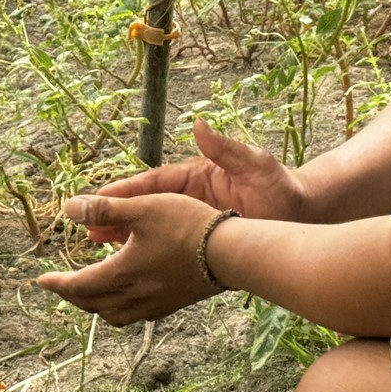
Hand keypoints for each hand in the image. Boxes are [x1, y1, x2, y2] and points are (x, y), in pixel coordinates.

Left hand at [34, 192, 225, 325]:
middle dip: (72, 296)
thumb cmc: (187, 226)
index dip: (56, 283)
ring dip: (95, 306)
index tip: (40, 281)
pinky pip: (134, 315)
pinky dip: (119, 308)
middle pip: (92, 304)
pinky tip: (126, 295)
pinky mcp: (171, 305)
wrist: (230, 254)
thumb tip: (67, 208)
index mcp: (121, 273)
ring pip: (113, 314)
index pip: (77, 286)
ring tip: (90, 292)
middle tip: (61, 285)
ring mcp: (154, 305)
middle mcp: (134, 296)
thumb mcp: (143, 208)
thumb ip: (104, 209)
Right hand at [82, 119, 308, 244]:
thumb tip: (200, 125)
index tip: (99, 197)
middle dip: (116, 215)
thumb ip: (226, 149)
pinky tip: (131, 266)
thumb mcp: (254, 164)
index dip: (126, 191)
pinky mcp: (202, 239)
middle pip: (146, 206)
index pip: (154, 183)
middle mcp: (191, 196)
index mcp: (197, 175)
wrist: (303, 212)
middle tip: (87, 226)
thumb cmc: (281, 186)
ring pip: (152, 228)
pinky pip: (169, 246)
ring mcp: (195, 219)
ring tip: (97, 245)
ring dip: (126, 235)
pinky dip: (150, 252)